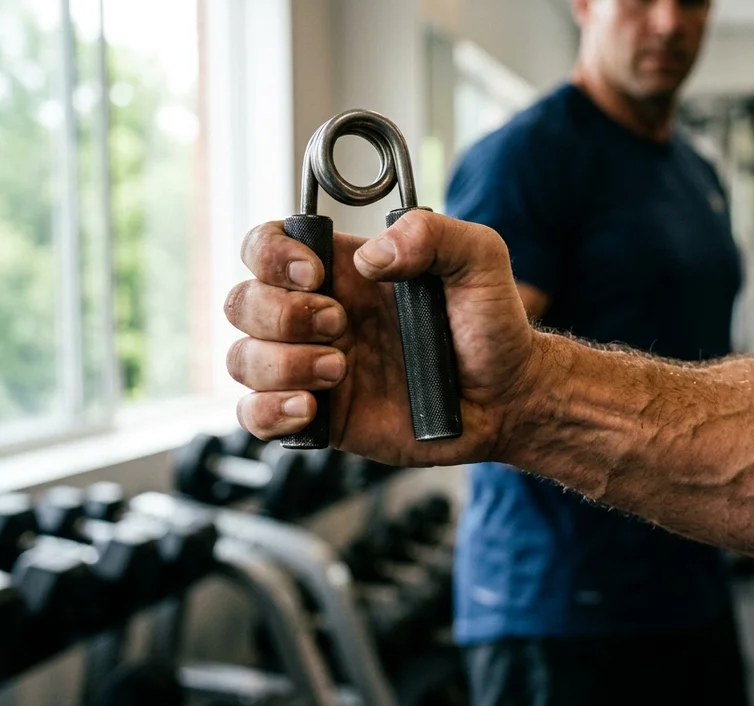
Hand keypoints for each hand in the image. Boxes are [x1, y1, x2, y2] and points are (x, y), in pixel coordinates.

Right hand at [223, 211, 535, 466]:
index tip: (316, 274)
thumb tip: (373, 256)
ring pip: (241, 359)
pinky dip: (269, 411)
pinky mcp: (321, 417)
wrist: (508, 397)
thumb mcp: (480, 260)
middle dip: (281, 314)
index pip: (266, 246)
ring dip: (281, 363)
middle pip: (242, 302)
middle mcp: (317, 315)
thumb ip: (434, 234)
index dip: (271, 254)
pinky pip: (254, 416)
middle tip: (341, 324)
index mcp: (342, 271)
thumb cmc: (491, 325)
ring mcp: (312, 367)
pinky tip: (313, 409)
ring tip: (341, 371)